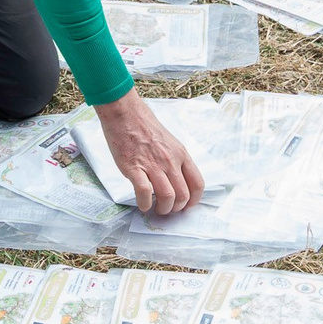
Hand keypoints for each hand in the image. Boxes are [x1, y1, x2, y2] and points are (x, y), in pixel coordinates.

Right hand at [92, 91, 201, 214]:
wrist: (125, 114)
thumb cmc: (144, 126)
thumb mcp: (169, 141)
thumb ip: (175, 160)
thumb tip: (176, 180)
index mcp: (181, 154)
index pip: (197, 184)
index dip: (193, 200)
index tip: (186, 206)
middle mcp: (170, 161)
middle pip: (183, 195)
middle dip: (176, 208)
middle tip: (167, 209)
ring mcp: (153, 165)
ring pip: (168, 198)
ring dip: (163, 209)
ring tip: (156, 208)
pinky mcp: (135, 168)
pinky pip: (145, 194)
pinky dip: (145, 204)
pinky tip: (143, 203)